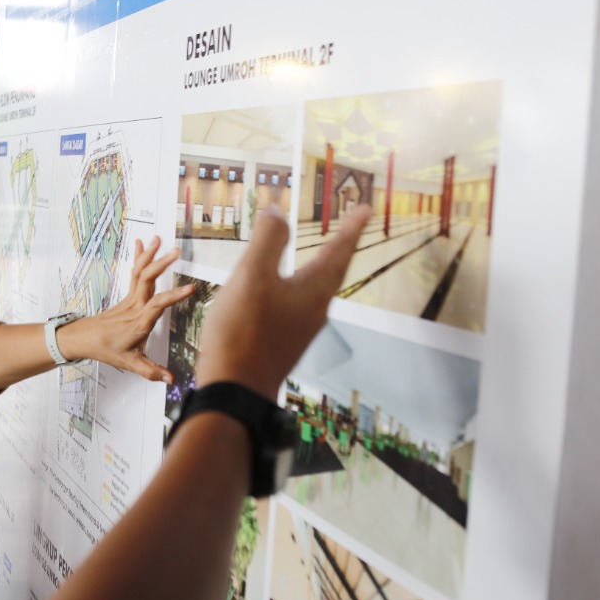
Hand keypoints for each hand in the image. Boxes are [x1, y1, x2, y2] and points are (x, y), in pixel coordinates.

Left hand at [59, 237, 192, 382]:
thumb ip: (152, 371)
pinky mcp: (128, 295)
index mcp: (139, 322)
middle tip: (176, 252)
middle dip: (161, 264)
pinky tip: (142, 244)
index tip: (189, 288)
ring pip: (140, 272)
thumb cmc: (106, 349)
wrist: (84, 338)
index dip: (173, 295)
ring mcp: (130, 298)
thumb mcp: (130, 363)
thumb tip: (171, 379)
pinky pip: (135, 273)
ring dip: (150, 255)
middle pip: (147, 279)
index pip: (158, 305)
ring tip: (159, 239)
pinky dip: (140, 257)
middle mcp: (135, 306)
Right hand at [196, 205, 370, 397]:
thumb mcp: (252, 277)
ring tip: (319, 253)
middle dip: (340, 246)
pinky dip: (296, 285)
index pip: (339, 251)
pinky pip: (296, 304)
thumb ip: (268, 241)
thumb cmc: (244, 333)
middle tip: (349, 227)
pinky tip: (280, 290)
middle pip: (333, 271)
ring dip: (319, 266)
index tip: (365, 208)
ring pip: (315, 289)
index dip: (352, 227)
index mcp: (314, 292)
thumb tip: (278, 211)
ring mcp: (299, 329)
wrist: (234, 391)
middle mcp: (314, 311)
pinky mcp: (283, 342)